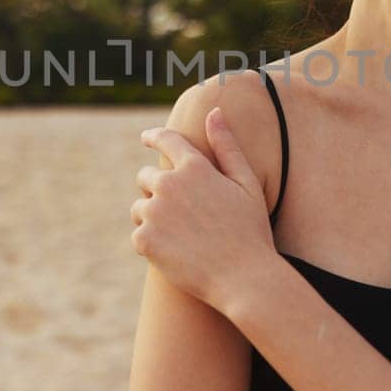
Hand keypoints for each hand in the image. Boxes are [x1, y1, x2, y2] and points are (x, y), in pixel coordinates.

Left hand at [131, 108, 276, 314]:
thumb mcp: (246, 184)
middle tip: (178, 213)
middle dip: (156, 189)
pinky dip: (152, 244)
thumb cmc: (250, 231)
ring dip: (153, 218)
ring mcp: (154, 212)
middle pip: (145, 177)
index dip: (154, 137)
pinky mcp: (144, 239)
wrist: (243, 278)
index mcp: (195, 167)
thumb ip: (227, 146)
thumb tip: (215, 112)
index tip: (146, 138)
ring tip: (181, 237)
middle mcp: (169, 184)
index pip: (166, 140)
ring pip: (140, 208)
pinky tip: (175, 253)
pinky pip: (139, 235)